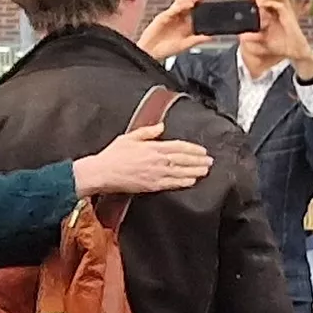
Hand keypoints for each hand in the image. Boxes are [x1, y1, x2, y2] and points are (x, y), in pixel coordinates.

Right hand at [73, 123, 211, 195]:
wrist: (103, 173)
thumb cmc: (113, 155)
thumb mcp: (130, 137)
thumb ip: (147, 132)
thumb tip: (161, 127)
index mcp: (153, 147)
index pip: (179, 147)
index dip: (193, 149)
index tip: (202, 150)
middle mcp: (157, 160)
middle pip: (183, 159)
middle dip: (198, 160)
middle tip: (209, 161)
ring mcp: (155, 174)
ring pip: (181, 171)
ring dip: (195, 171)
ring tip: (205, 170)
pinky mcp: (152, 186)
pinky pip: (172, 184)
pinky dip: (183, 182)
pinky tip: (191, 181)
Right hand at [139, 0, 206, 60]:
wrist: (150, 52)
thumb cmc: (165, 50)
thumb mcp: (185, 45)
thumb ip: (196, 40)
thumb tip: (209, 37)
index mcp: (184, 26)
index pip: (194, 13)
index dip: (200, 8)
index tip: (207, 5)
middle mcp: (178, 20)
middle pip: (187, 6)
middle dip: (195, 0)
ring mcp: (170, 17)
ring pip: (179, 4)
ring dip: (187, 1)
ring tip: (194, 0)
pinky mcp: (162, 17)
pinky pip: (171, 10)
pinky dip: (179, 7)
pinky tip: (185, 6)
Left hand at [255, 0, 312, 78]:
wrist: (295, 51)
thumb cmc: (282, 46)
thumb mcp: (264, 41)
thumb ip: (253, 37)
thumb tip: (241, 36)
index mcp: (274, 14)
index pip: (265, 0)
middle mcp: (280, 11)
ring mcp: (286, 12)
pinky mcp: (289, 15)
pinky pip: (281, 5)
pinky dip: (271, 2)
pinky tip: (262, 4)